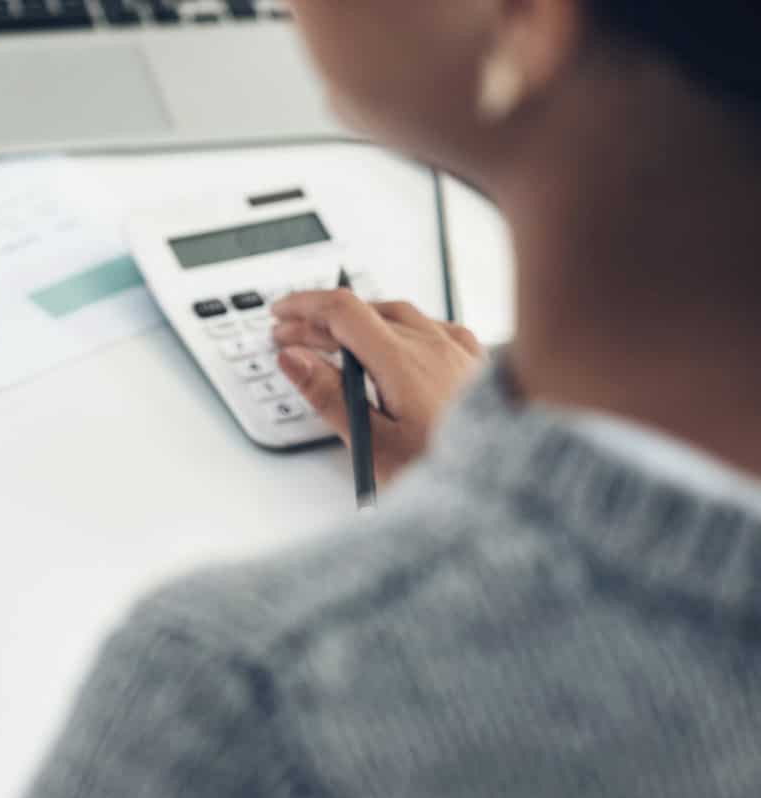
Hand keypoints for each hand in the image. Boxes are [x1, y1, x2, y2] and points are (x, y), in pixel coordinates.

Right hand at [270, 291, 484, 479]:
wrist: (517, 491)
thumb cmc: (450, 473)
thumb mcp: (374, 443)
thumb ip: (328, 394)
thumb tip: (292, 356)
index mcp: (403, 360)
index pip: (342, 310)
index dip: (304, 306)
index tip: (280, 315)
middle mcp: (434, 346)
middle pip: (367, 311)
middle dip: (322, 319)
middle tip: (293, 336)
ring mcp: (460, 352)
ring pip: (400, 315)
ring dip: (361, 320)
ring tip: (338, 338)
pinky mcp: (479, 364)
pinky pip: (434, 328)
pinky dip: (401, 327)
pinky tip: (400, 344)